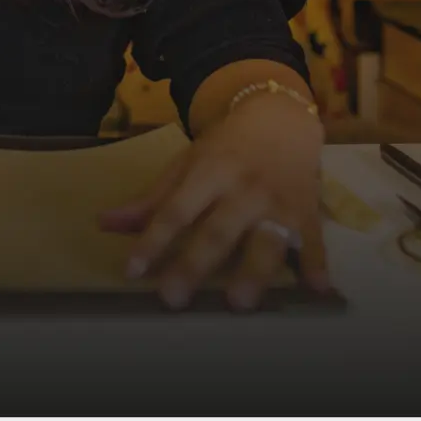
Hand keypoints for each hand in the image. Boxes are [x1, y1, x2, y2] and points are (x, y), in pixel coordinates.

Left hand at [99, 93, 329, 310]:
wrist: (281, 117)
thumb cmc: (226, 146)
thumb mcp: (187, 163)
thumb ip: (152, 199)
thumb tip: (104, 224)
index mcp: (209, 172)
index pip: (176, 210)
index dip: (153, 240)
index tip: (132, 270)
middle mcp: (244, 189)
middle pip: (218, 231)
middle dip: (195, 264)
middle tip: (173, 299)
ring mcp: (279, 201)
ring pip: (267, 239)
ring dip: (254, 271)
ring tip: (240, 303)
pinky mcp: (308, 211)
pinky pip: (314, 240)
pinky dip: (316, 264)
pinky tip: (316, 289)